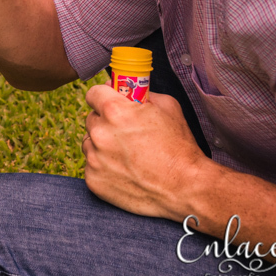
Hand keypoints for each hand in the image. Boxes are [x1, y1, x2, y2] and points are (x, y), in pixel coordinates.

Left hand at [82, 85, 206, 219]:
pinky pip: (92, 166)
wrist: (186, 188)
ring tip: (128, 155)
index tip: (109, 103)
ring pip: (89, 143)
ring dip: (102, 146)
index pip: (93, 93)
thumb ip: (141, 93)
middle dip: (106, 123)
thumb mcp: (167, 107)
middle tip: (126, 134)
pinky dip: (104, 167)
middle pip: (92, 119)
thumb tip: (121, 87)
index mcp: (114, 111)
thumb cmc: (179, 147)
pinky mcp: (93, 180)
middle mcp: (99, 133)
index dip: (103, 97)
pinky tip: (126, 171)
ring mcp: (94, 159)